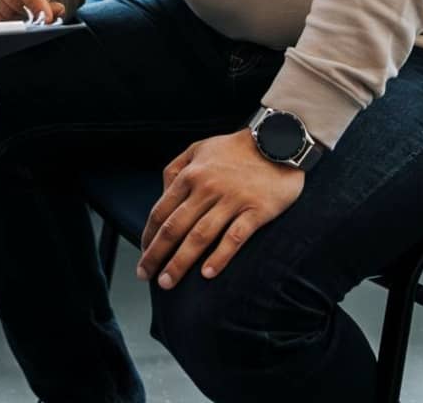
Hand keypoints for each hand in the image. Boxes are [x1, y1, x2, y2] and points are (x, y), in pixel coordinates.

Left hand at [137, 131, 305, 288]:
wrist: (279, 139)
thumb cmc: (236, 148)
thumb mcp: (198, 149)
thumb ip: (176, 170)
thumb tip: (161, 195)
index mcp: (190, 175)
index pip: (161, 212)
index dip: (148, 236)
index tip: (143, 254)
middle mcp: (207, 188)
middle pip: (174, 228)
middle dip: (156, 255)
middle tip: (145, 275)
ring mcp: (232, 200)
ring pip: (199, 237)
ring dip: (180, 262)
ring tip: (168, 282)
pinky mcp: (256, 210)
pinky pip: (234, 238)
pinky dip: (220, 257)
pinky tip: (207, 274)